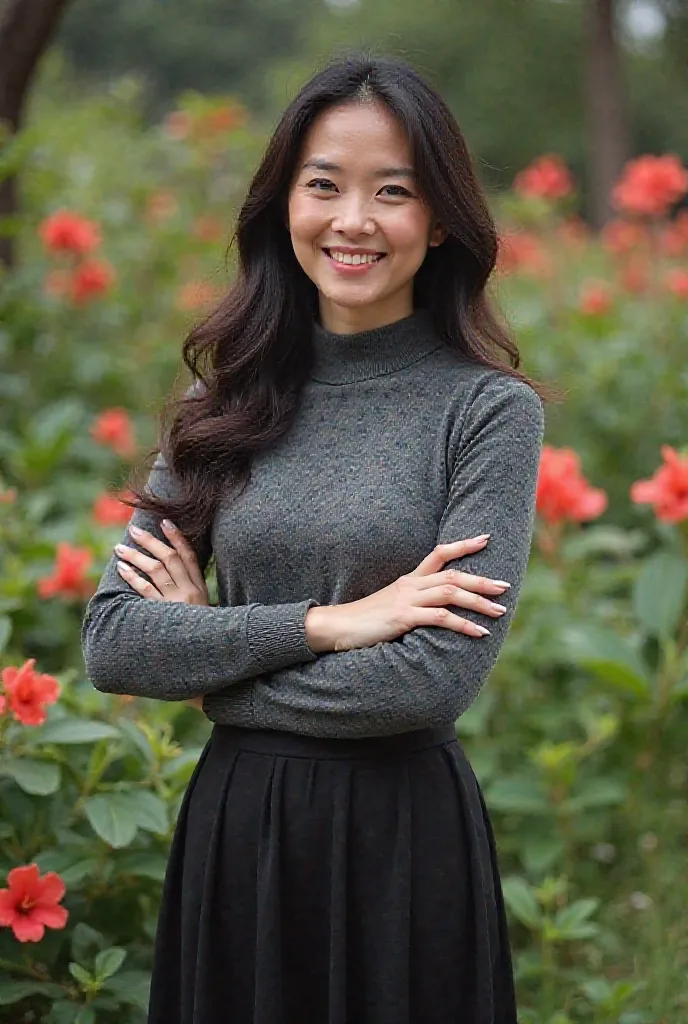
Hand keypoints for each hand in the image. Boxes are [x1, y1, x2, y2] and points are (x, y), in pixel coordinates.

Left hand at [115, 520, 207, 708]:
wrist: (212, 667)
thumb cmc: (207, 639)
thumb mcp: (205, 615)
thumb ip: (193, 598)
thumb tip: (178, 583)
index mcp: (201, 591)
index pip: (190, 557)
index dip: (177, 538)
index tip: (165, 522)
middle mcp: (190, 593)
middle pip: (169, 559)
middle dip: (151, 542)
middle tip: (134, 530)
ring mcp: (177, 604)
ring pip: (156, 571)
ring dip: (136, 557)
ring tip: (120, 549)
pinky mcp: (164, 616)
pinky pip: (146, 592)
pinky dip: (134, 578)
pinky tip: (122, 570)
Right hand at [309, 534, 510, 652]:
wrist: (335, 627)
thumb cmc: (363, 621)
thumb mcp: (390, 607)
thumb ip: (412, 606)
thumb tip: (434, 613)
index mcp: (408, 580)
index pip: (439, 553)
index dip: (463, 544)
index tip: (486, 538)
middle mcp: (410, 585)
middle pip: (453, 575)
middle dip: (481, 580)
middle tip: (505, 586)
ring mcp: (406, 600)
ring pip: (451, 593)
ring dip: (478, 602)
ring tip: (500, 611)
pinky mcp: (403, 617)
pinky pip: (440, 618)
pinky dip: (463, 625)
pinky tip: (478, 633)